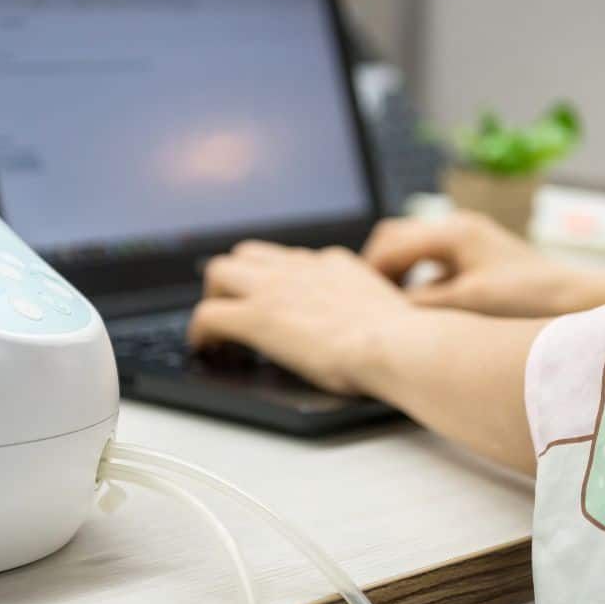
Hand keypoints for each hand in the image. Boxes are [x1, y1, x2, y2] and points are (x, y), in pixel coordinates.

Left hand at [188, 241, 412, 393]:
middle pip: (247, 253)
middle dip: (236, 280)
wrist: (397, 345)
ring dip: (214, 297)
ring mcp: (275, 289)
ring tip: (217, 329)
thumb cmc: (404, 341)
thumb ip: (370, 308)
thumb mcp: (388, 311)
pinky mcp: (257, 317)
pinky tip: (206, 349)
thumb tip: (377, 328)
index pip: (291, 259)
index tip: (276, 301)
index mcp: (333, 264)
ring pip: (219, 271)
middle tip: (237, 310)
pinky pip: (207, 314)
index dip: (276, 281)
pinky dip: (200, 332)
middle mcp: (300, 268)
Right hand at [363, 211, 578, 316]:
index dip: (367, 272)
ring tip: (384, 306)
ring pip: (413, 249)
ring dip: (395, 273)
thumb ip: (422, 306)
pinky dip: (416, 280)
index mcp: (453, 231)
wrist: (576, 301)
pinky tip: (417, 308)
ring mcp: (468, 240)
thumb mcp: (468, 304)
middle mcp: (458, 228)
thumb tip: (382, 313)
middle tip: (362, 301)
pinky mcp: (477, 256)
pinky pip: (432, 262)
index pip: (390, 244)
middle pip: (396, 238)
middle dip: (376, 267)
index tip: (352, 300)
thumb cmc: (529, 298)